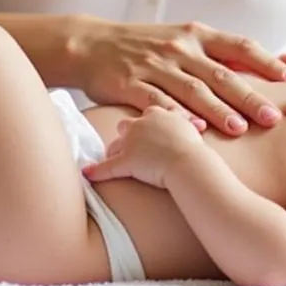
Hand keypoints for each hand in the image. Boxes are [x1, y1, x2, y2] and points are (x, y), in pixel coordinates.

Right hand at [69, 18, 285, 136]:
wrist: (90, 43)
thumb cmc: (149, 47)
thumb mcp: (187, 40)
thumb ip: (228, 55)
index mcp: (196, 34)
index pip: (240, 46)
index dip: (267, 63)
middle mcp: (179, 47)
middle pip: (220, 73)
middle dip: (249, 96)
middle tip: (274, 116)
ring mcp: (153, 65)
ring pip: (191, 89)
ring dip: (216, 109)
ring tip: (240, 128)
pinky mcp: (128, 83)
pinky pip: (155, 101)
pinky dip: (175, 116)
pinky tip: (192, 131)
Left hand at [83, 108, 204, 188]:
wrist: (190, 161)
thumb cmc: (197, 147)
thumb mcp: (195, 128)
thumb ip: (190, 124)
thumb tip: (199, 126)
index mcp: (158, 112)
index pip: (146, 115)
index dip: (145, 124)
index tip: (146, 130)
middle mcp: (141, 122)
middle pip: (126, 125)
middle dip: (126, 135)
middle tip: (132, 144)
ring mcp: (131, 141)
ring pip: (116, 145)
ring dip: (115, 152)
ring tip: (114, 160)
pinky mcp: (125, 160)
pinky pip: (106, 167)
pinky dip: (96, 171)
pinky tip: (87, 174)